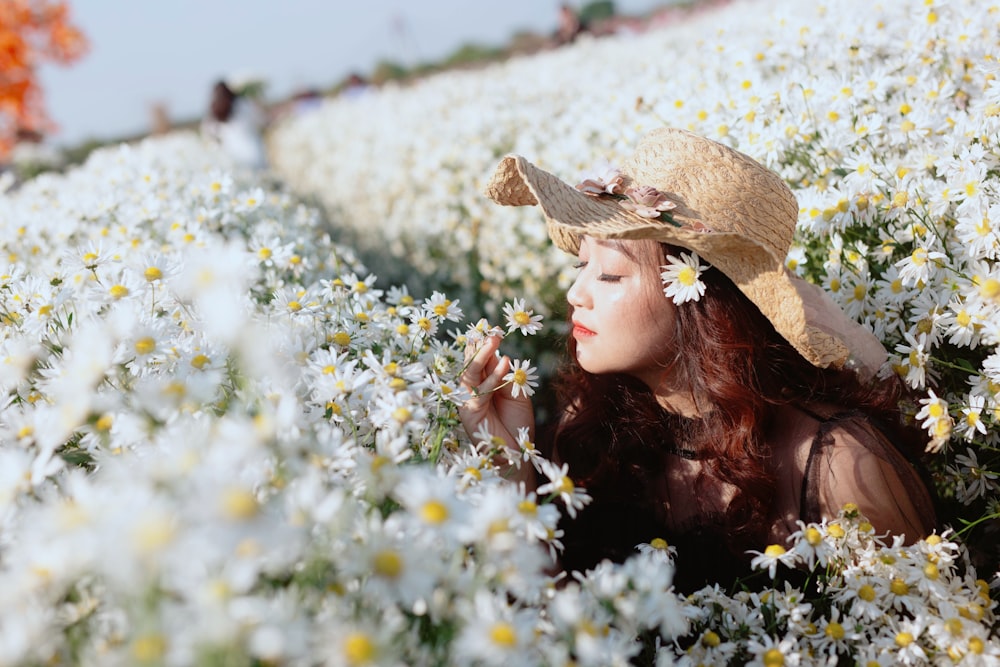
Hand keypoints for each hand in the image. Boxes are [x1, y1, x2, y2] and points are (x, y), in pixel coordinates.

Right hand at [458, 333, 535, 458]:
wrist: (518, 453)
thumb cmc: (517, 424)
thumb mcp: (516, 395)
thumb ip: (507, 378)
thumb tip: (501, 357)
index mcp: (483, 385)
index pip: (480, 361)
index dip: (484, 345)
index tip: (492, 328)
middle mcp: (472, 391)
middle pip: (472, 364)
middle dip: (480, 346)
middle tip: (492, 331)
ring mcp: (468, 401)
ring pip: (471, 373)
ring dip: (482, 355)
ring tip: (494, 339)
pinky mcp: (469, 413)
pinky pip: (481, 391)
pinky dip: (494, 377)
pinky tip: (504, 362)